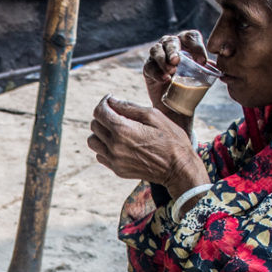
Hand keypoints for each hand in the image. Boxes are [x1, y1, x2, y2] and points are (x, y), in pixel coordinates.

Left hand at [89, 96, 208, 196]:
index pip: (99, 112)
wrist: (178, 168)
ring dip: (101, 133)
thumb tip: (111, 100)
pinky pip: (100, 155)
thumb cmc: (170, 139)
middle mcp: (114, 146)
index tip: (111, 100)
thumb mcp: (154, 116)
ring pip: (93, 141)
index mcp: (122, 130)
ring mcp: (114, 160)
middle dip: (103, 116)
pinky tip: (120, 144)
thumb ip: (129, 107)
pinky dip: (105, 147)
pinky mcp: (117, 170)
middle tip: (118, 115)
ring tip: (116, 130)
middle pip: (94, 125)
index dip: (104, 103)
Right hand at [144, 30, 210, 129]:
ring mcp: (157, 55)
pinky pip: (149, 66)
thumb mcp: (204, 76)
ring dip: (163, 59)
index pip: (191, 37)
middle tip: (177, 61)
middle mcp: (171, 45)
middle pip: (171, 41)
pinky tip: (165, 79)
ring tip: (171, 71)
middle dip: (173, 50)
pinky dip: (157, 72)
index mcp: (186, 43)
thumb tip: (220, 69)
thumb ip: (210, 69)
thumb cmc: (192, 86)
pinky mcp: (148, 68)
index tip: (202, 61)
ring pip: (156, 50)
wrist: (177, 106)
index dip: (196, 46)